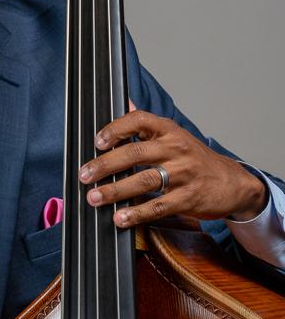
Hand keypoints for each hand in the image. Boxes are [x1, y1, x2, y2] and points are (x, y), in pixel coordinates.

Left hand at [78, 106, 267, 227]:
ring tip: (94, 198)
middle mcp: (176, 148)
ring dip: (115, 191)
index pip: (139, 120)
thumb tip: (124, 100)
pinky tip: (120, 218)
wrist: (233, 183)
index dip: (115, 129)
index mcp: (168, 130)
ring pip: (143, 181)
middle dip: (105, 165)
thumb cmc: (194, 158)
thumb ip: (146, 122)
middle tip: (85, 175)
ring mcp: (183, 174)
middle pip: (134, 154)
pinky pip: (158, 206)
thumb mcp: (173, 134)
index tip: (97, 142)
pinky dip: (137, 213)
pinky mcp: (188, 198)